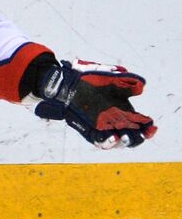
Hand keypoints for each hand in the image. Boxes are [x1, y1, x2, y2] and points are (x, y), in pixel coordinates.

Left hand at [31, 56, 155, 148]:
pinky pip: (100, 141)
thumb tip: (141, 87)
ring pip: (118, 141)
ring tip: (125, 137)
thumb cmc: (89, 78)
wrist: (67, 83)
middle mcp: (116, 121)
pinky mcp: (89, 130)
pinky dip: (107, 142)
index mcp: (125, 110)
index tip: (152, 127)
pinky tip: (112, 137)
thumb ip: (127, 81)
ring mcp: (103, 127)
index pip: (142, 124)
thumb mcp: (110, 76)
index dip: (149, 128)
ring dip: (124, 142)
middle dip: (139, 137)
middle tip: (141, 134)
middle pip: (133, 136)